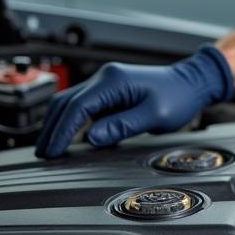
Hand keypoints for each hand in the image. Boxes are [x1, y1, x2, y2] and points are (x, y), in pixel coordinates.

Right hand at [34, 45, 233, 158]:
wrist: (192, 83)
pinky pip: (83, 106)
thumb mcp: (154, 115)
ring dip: (58, 124)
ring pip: (70, 103)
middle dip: (51, 129)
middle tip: (43, 154)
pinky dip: (72, 121)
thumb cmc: (178, 97)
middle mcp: (104, 79)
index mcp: (112, 81)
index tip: (52, 152)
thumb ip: (121, 126)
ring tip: (50, 149)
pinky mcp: (110, 92)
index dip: (62, 131)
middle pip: (65, 103)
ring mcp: (106, 84)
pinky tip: (69, 138)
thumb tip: (91, 138)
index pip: (76, 107)